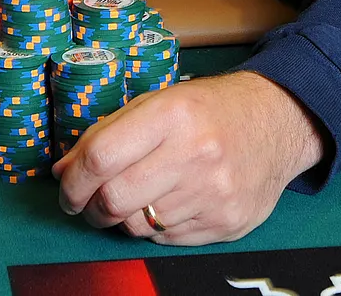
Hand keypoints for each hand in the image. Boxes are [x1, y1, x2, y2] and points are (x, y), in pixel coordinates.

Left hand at [52, 70, 324, 244]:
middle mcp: (195, 154)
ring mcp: (214, 193)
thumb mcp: (157, 102)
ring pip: (138, 225)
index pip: (102, 156)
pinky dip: (154, 227)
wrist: (277, 121)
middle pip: (115, 199)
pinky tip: (164, 204)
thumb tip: (62, 171)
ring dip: (122, 217)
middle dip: (89, 207)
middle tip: (87, 203)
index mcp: (171, 114)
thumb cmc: (208, 109)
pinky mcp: (227, 223)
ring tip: (130, 199)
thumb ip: (106, 133)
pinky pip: (167, 239)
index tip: (65, 187)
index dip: (73, 179)